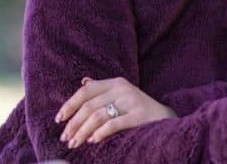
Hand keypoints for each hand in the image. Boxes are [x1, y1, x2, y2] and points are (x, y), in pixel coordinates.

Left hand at [54, 76, 175, 148]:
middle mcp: (122, 89)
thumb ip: (102, 89)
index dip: (70, 105)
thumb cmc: (139, 109)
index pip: (86, 91)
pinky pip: (113, 124)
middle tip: (65, 138)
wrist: (167, 119)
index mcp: (115, 82)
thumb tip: (83, 82)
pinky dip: (99, 133)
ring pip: (97, 116)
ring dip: (82, 131)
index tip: (59, 119)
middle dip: (73, 123)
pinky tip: (92, 141)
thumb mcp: (122, 94)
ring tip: (74, 143)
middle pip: (89, 106)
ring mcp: (131, 101)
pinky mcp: (139, 116)